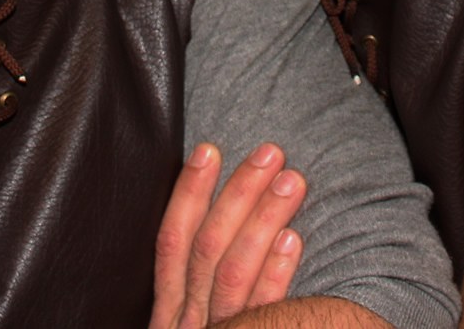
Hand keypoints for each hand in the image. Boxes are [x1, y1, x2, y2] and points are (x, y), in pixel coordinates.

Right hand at [150, 141, 307, 327]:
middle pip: (208, 247)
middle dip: (238, 193)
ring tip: (291, 181)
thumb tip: (221, 218)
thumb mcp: (189, 319)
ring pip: (234, 271)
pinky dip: (275, 272)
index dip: (188, 193)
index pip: (172, 241)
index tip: (209, 151)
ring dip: (263, 219)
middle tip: (270, 154)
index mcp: (171, 308)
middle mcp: (188, 320)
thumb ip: (196, 281)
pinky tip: (292, 239)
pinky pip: (262, 308)